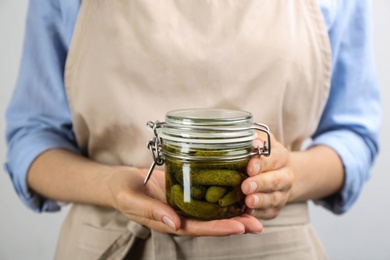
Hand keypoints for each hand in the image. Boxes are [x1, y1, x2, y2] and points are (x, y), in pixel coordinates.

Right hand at [107, 167, 262, 235]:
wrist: (120, 181)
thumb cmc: (122, 190)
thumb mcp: (131, 200)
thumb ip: (151, 211)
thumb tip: (174, 224)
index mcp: (168, 222)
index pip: (197, 228)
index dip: (218, 229)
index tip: (239, 227)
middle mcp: (180, 216)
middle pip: (211, 223)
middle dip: (235, 224)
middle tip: (258, 223)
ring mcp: (184, 205)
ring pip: (212, 212)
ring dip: (233, 212)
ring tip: (256, 210)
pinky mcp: (186, 192)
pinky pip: (206, 197)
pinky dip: (223, 196)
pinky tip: (238, 192)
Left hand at [242, 133, 293, 219]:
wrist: (283, 173)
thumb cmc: (266, 155)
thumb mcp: (264, 141)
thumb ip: (258, 138)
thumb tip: (254, 141)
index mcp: (282, 157)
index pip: (274, 159)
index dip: (262, 163)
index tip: (250, 167)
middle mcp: (285, 177)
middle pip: (275, 181)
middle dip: (260, 184)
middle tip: (246, 186)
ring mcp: (282, 194)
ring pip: (274, 199)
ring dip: (261, 201)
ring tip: (248, 201)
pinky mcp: (275, 209)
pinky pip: (269, 213)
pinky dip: (259, 214)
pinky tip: (248, 213)